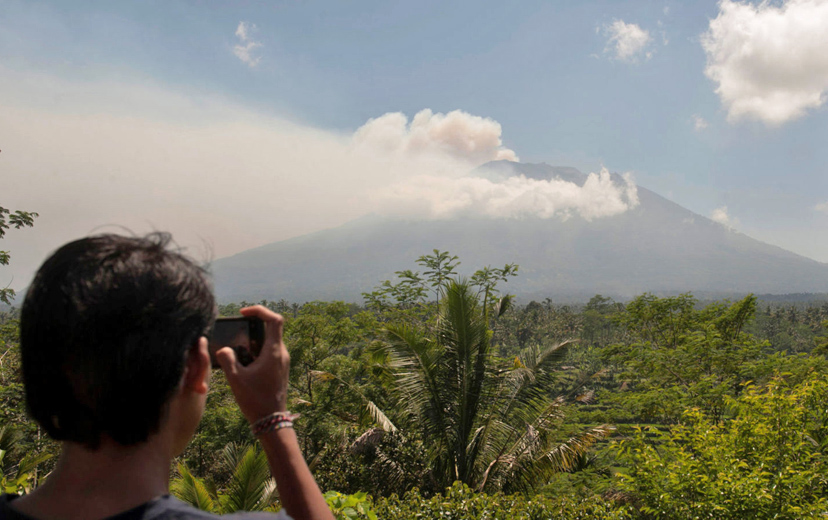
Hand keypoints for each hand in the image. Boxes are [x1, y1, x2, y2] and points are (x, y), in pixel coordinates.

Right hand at [216, 305, 289, 422]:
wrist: (271, 420)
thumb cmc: (255, 400)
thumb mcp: (236, 379)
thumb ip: (227, 360)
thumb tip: (223, 349)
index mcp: (274, 351)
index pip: (274, 320)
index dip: (260, 311)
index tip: (244, 313)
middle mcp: (282, 354)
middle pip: (271, 329)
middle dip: (254, 326)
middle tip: (237, 330)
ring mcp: (282, 362)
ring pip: (270, 341)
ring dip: (254, 341)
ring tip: (237, 348)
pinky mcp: (280, 369)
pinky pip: (269, 352)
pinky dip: (257, 351)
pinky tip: (243, 362)